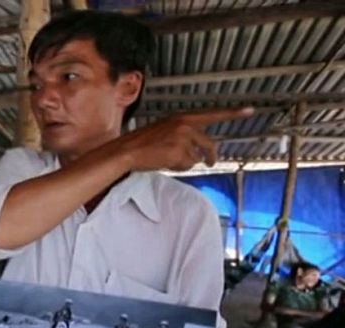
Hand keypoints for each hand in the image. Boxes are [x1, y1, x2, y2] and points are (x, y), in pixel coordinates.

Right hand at [109, 107, 253, 171]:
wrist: (127, 150)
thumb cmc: (143, 143)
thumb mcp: (164, 131)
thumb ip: (183, 135)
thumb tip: (200, 154)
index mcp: (182, 118)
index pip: (212, 114)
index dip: (232, 113)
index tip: (250, 110)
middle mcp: (185, 126)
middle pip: (209, 145)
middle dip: (211, 157)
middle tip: (212, 163)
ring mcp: (182, 139)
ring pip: (196, 158)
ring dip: (186, 163)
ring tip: (167, 160)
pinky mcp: (179, 152)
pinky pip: (188, 166)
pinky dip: (178, 168)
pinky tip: (164, 163)